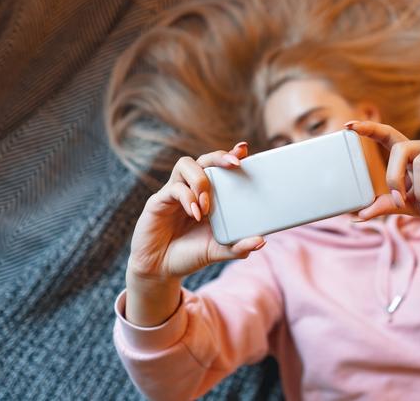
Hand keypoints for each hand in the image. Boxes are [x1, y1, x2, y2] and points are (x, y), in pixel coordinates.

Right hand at [125, 141, 264, 325]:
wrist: (160, 270)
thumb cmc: (191, 254)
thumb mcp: (219, 251)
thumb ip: (239, 247)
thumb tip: (261, 241)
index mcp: (209, 195)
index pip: (220, 166)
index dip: (231, 154)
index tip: (244, 150)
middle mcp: (192, 188)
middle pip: (205, 159)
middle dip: (219, 157)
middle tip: (234, 164)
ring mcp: (174, 192)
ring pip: (186, 165)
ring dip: (201, 180)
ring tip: (207, 204)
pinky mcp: (158, 201)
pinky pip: (173, 188)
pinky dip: (187, 198)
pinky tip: (195, 214)